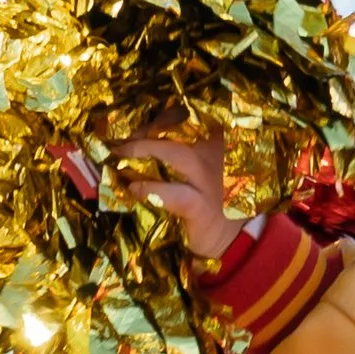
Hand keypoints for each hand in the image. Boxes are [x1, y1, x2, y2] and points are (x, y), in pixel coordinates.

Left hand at [101, 126, 247, 265]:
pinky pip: (172, 193)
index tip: (141, 128)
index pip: (188, 116)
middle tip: (123, 144)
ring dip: (143, 151)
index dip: (161, 119)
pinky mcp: (200, 207)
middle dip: (147, 132)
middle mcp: (216, 153)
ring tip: (120, 158)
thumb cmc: (215, 199)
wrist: (234, 237)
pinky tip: (133, 189)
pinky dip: (149, 189)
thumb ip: (185, 151)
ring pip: (176, 154)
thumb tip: (143, 141)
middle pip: (179, 128)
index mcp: (217, 140)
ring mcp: (208, 180)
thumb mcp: (205, 167)